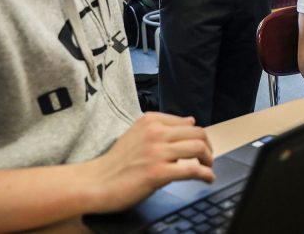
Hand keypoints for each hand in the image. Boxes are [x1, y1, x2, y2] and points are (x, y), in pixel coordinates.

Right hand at [87, 113, 213, 213]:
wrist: (94, 183)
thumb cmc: (115, 162)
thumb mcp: (138, 134)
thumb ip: (163, 127)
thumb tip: (191, 121)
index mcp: (151, 121)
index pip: (188, 123)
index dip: (199, 137)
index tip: (202, 147)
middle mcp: (155, 132)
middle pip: (198, 134)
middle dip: (208, 147)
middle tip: (208, 159)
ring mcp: (157, 152)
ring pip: (199, 148)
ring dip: (209, 160)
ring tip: (207, 168)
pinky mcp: (158, 172)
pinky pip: (192, 170)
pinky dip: (206, 174)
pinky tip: (208, 179)